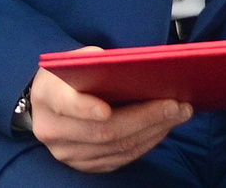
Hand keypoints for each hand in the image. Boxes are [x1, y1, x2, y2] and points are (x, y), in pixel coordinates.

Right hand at [28, 55, 190, 172]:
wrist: (50, 104)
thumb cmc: (69, 75)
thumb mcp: (74, 59)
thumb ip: (95, 61)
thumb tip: (132, 67)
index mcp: (46, 96)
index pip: (65, 104)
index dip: (85, 108)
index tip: (107, 109)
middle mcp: (53, 130)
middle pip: (102, 131)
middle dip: (144, 117)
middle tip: (175, 105)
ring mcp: (68, 153)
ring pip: (116, 148)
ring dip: (153, 131)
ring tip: (179, 114)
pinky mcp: (85, 165)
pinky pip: (120, 159)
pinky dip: (146, 144)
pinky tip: (163, 128)